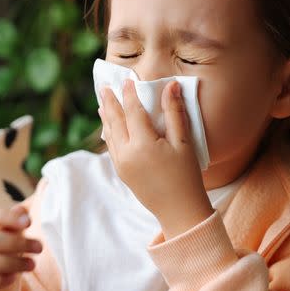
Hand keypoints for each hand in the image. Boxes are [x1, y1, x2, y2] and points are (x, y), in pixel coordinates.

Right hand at [0, 204, 42, 290]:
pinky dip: (1, 280)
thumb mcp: (6, 237)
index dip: (7, 217)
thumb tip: (22, 211)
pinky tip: (14, 277)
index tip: (29, 223)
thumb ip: (13, 224)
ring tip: (32, 264)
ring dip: (13, 263)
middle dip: (17, 243)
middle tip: (39, 247)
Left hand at [98, 78, 212, 236]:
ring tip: (103, 103)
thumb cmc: (186, 176)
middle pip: (115, 121)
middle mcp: (126, 154)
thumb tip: (171, 86)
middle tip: (104, 86)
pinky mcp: (121, 173)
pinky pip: (111, 148)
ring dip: (106, 117)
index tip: (127, 79)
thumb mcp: (184, 143)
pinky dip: (109, 134)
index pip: (133, 111)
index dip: (130, 94)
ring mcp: (121, 164)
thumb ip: (175, 113)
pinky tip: (110, 127)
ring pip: (110, 135)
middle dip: (110, 102)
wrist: (178, 211)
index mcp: (143, 145)